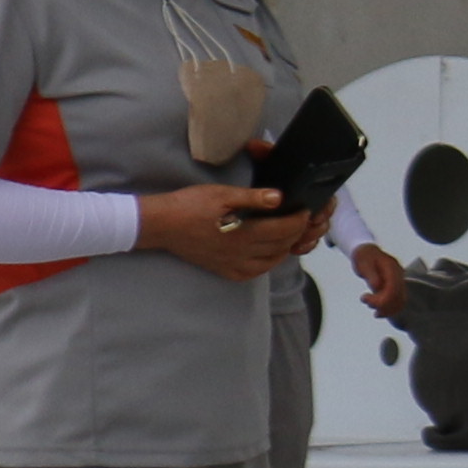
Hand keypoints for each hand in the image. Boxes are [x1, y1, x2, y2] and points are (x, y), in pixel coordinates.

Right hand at [134, 183, 297, 283]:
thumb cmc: (190, 205)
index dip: (299, 220)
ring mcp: (233, 264)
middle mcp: (242, 253)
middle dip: (296, 233)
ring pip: (270, 262)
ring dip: (284, 249)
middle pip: (281, 246)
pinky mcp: (223, 270)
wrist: (162, 225)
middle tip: (300, 219)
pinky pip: (253, 273)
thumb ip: (252, 197)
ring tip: (288, 234)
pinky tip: (268, 253)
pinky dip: (266, 263)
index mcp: (244, 233)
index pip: (284, 230)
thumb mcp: (222, 194)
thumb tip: (279, 197)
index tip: (305, 210)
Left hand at [352, 241, 408, 317]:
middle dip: (383, 306)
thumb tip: (376, 287)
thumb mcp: (364, 263)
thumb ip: (371, 275)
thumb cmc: (364, 257)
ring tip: (370, 305)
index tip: (368, 301)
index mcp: (392, 267)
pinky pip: (397, 301)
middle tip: (366, 303)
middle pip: (398, 297)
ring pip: (400, 301)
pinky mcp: (395, 287)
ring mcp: (398, 281)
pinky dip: (389, 308)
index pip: (394, 288)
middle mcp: (398, 275)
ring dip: (386, 309)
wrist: (367, 252)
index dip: (384, 300)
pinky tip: (377, 310)